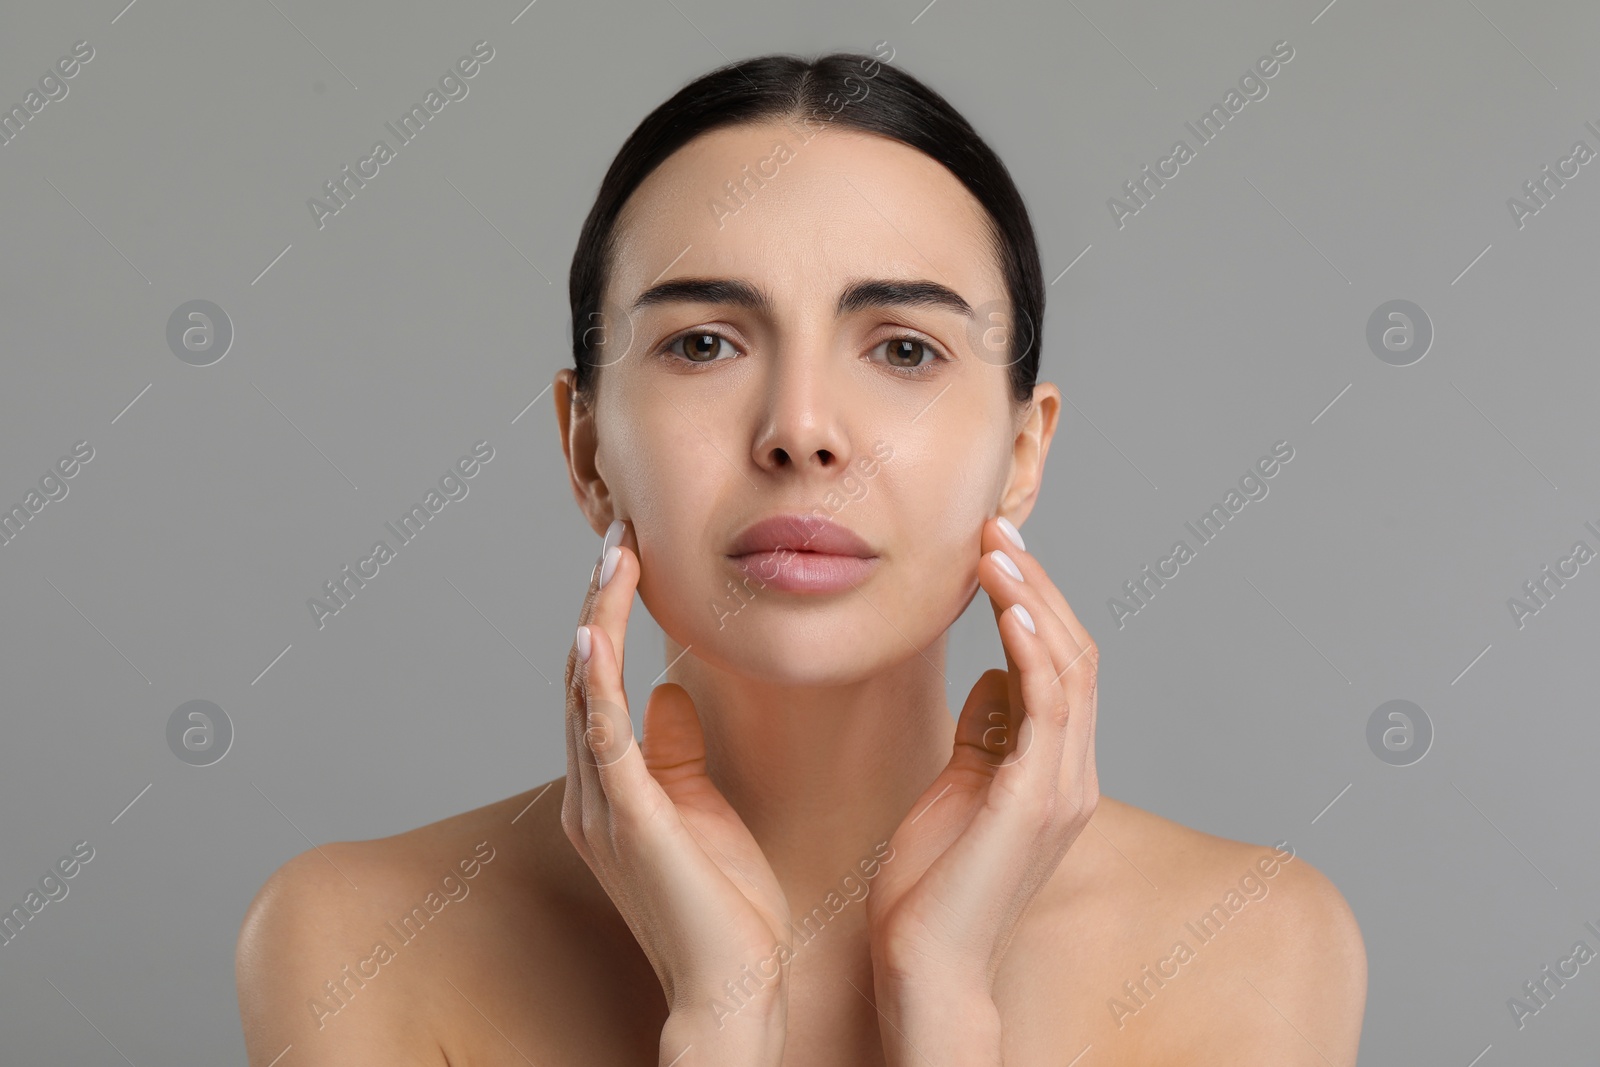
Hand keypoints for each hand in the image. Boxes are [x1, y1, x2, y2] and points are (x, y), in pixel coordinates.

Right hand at [563, 519, 790, 1063]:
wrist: (733, 988)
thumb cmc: (725, 908)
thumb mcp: (700, 808)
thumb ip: (675, 752)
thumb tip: (670, 692)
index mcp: (611, 787)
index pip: (599, 682)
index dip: (609, 615)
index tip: (633, 555)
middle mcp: (592, 791)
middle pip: (582, 674)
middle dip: (600, 599)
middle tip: (622, 530)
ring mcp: (602, 805)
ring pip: (586, 692)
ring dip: (598, 618)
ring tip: (615, 554)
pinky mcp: (627, 820)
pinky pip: (602, 738)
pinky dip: (594, 682)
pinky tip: (595, 632)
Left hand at [865, 516, 1099, 1055]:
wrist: (925, 966)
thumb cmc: (933, 884)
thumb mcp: (960, 787)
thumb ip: (985, 733)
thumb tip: (992, 675)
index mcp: (1056, 770)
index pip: (1061, 664)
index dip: (1034, 600)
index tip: (993, 549)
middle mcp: (1072, 774)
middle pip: (1075, 653)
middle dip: (1037, 584)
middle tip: (995, 528)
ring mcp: (1062, 789)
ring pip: (1070, 669)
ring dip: (1034, 601)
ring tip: (996, 551)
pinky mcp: (1036, 803)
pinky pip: (1051, 711)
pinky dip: (1034, 653)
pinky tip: (1008, 610)